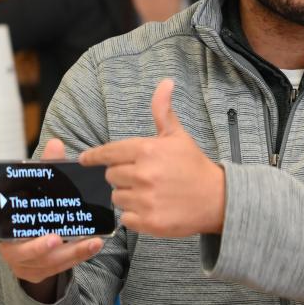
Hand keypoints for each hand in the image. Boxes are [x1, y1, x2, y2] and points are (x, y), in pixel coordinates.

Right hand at [0, 138, 103, 301]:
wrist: (40, 243)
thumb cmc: (36, 209)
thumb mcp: (39, 189)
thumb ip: (47, 169)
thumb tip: (55, 143)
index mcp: (2, 222)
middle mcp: (9, 244)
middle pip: (20, 250)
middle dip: (37, 247)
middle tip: (55, 239)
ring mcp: (26, 261)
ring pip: (46, 262)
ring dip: (70, 253)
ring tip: (91, 241)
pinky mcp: (42, 271)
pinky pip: (61, 268)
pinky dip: (79, 257)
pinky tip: (95, 245)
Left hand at [80, 78, 225, 236]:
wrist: (218, 199)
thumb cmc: (194, 166)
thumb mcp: (177, 136)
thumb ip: (163, 110)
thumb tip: (165, 82)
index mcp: (147, 150)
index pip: (107, 153)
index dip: (95, 156)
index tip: (86, 159)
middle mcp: (143, 174)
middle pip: (110, 176)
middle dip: (123, 176)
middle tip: (143, 177)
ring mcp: (145, 200)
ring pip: (117, 197)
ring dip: (128, 196)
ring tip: (149, 194)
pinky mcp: (148, 222)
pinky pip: (125, 218)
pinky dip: (135, 216)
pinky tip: (151, 208)